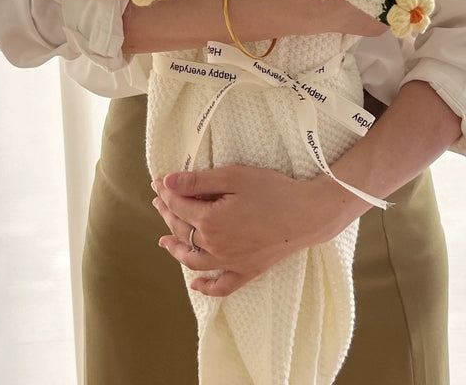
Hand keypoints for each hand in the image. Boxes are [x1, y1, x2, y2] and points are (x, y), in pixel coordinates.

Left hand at [152, 165, 362, 296]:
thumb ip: (199, 181)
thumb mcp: (234, 177)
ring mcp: (230, 262)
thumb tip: (168, 183)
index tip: (159, 182)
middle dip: (167, 213)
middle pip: (183, 229)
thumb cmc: (272, 191)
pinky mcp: (247, 271)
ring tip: (164, 240)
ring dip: (176, 249)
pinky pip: (221, 285)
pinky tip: (195, 284)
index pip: (179, 205)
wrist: (307, 215)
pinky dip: (206, 287)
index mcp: (209, 221)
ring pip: (193, 259)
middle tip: (160, 200)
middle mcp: (214, 246)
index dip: (167, 192)